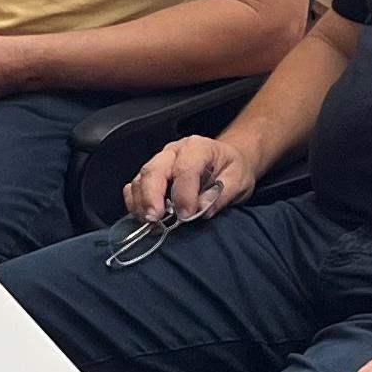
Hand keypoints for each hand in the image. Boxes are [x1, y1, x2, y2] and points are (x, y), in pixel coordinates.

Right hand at [128, 136, 254, 222]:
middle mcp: (172, 152)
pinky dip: (135, 203)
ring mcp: (158, 163)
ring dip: (141, 203)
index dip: (184, 194)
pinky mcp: (150, 176)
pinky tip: (144, 217)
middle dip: (151, 197)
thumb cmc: (231, 168)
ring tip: (151, 223)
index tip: (187, 215)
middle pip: (153, 171)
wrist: (226, 161)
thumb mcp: (238, 179)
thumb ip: (222, 194)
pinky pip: (133, 187)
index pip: (184, 169)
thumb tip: (202, 209)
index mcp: (197, 148)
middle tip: (155, 219)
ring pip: (139, 179)